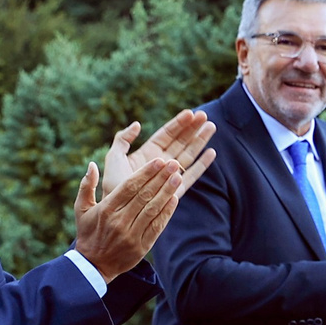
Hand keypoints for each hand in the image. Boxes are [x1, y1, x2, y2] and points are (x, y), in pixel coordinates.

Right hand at [72, 156, 184, 278]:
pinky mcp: (142, 246)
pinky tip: (174, 199)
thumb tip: (93, 164)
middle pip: (144, 195)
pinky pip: (157, 226)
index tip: (158, 161)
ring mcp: (131, 234)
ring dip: (167, 192)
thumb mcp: (81, 209)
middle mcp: (119, 221)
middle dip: (160, 178)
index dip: (145, 173)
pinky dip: (167, 212)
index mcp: (106, 209)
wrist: (93, 265)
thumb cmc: (88, 233)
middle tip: (173, 164)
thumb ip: (86, 186)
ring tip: (177, 177)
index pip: (129, 187)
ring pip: (153, 209)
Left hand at [99, 109, 215, 199]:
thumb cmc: (114, 185)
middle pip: (181, 141)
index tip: (190, 113)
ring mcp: (171, 175)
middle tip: (204, 115)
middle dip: (192, 128)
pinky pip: (193, 174)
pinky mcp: (177, 188)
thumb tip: (138, 124)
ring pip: (189, 154)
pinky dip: (202, 164)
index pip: (166, 135)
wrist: (120, 211)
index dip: (178, 124)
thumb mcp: (114, 158)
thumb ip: (122, 140)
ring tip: (211, 126)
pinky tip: (211, 153)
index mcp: (148, 154)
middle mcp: (162, 163)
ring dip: (200, 140)